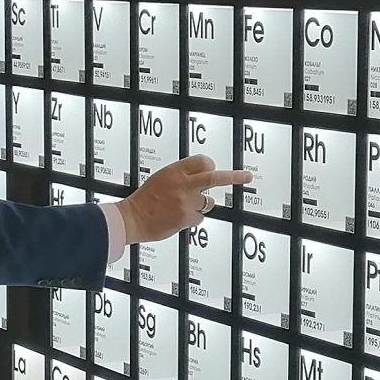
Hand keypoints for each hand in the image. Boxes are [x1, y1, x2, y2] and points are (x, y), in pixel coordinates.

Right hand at [122, 155, 250, 243]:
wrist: (133, 218)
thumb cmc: (145, 199)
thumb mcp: (161, 178)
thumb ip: (181, 176)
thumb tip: (201, 177)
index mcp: (175, 171)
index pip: (203, 161)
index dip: (210, 166)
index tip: (216, 168)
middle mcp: (183, 184)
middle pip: (215, 177)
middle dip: (234, 176)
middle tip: (247, 176)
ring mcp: (186, 201)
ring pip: (208, 202)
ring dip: (201, 204)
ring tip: (181, 207)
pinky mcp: (187, 217)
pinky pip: (200, 217)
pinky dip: (192, 218)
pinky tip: (178, 218)